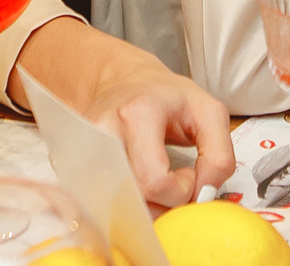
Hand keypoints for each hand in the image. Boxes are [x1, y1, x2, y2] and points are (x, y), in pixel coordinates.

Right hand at [8, 18, 233, 210]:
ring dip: (139, 208)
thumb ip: (219, 156)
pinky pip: (95, 202)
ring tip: (153, 187)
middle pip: (129, 198)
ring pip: (110, 205)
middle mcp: (101, 130)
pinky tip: (133, 190)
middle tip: (172, 186)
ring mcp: (81, 148)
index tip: (188, 175)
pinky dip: (118, 206)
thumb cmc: (167, 97)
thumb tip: (203, 194)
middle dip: (160, 204)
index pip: (154, 180)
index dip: (180, 190)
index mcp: (136, 113)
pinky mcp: (70, 162)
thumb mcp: (209, 113)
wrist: (126, 81)